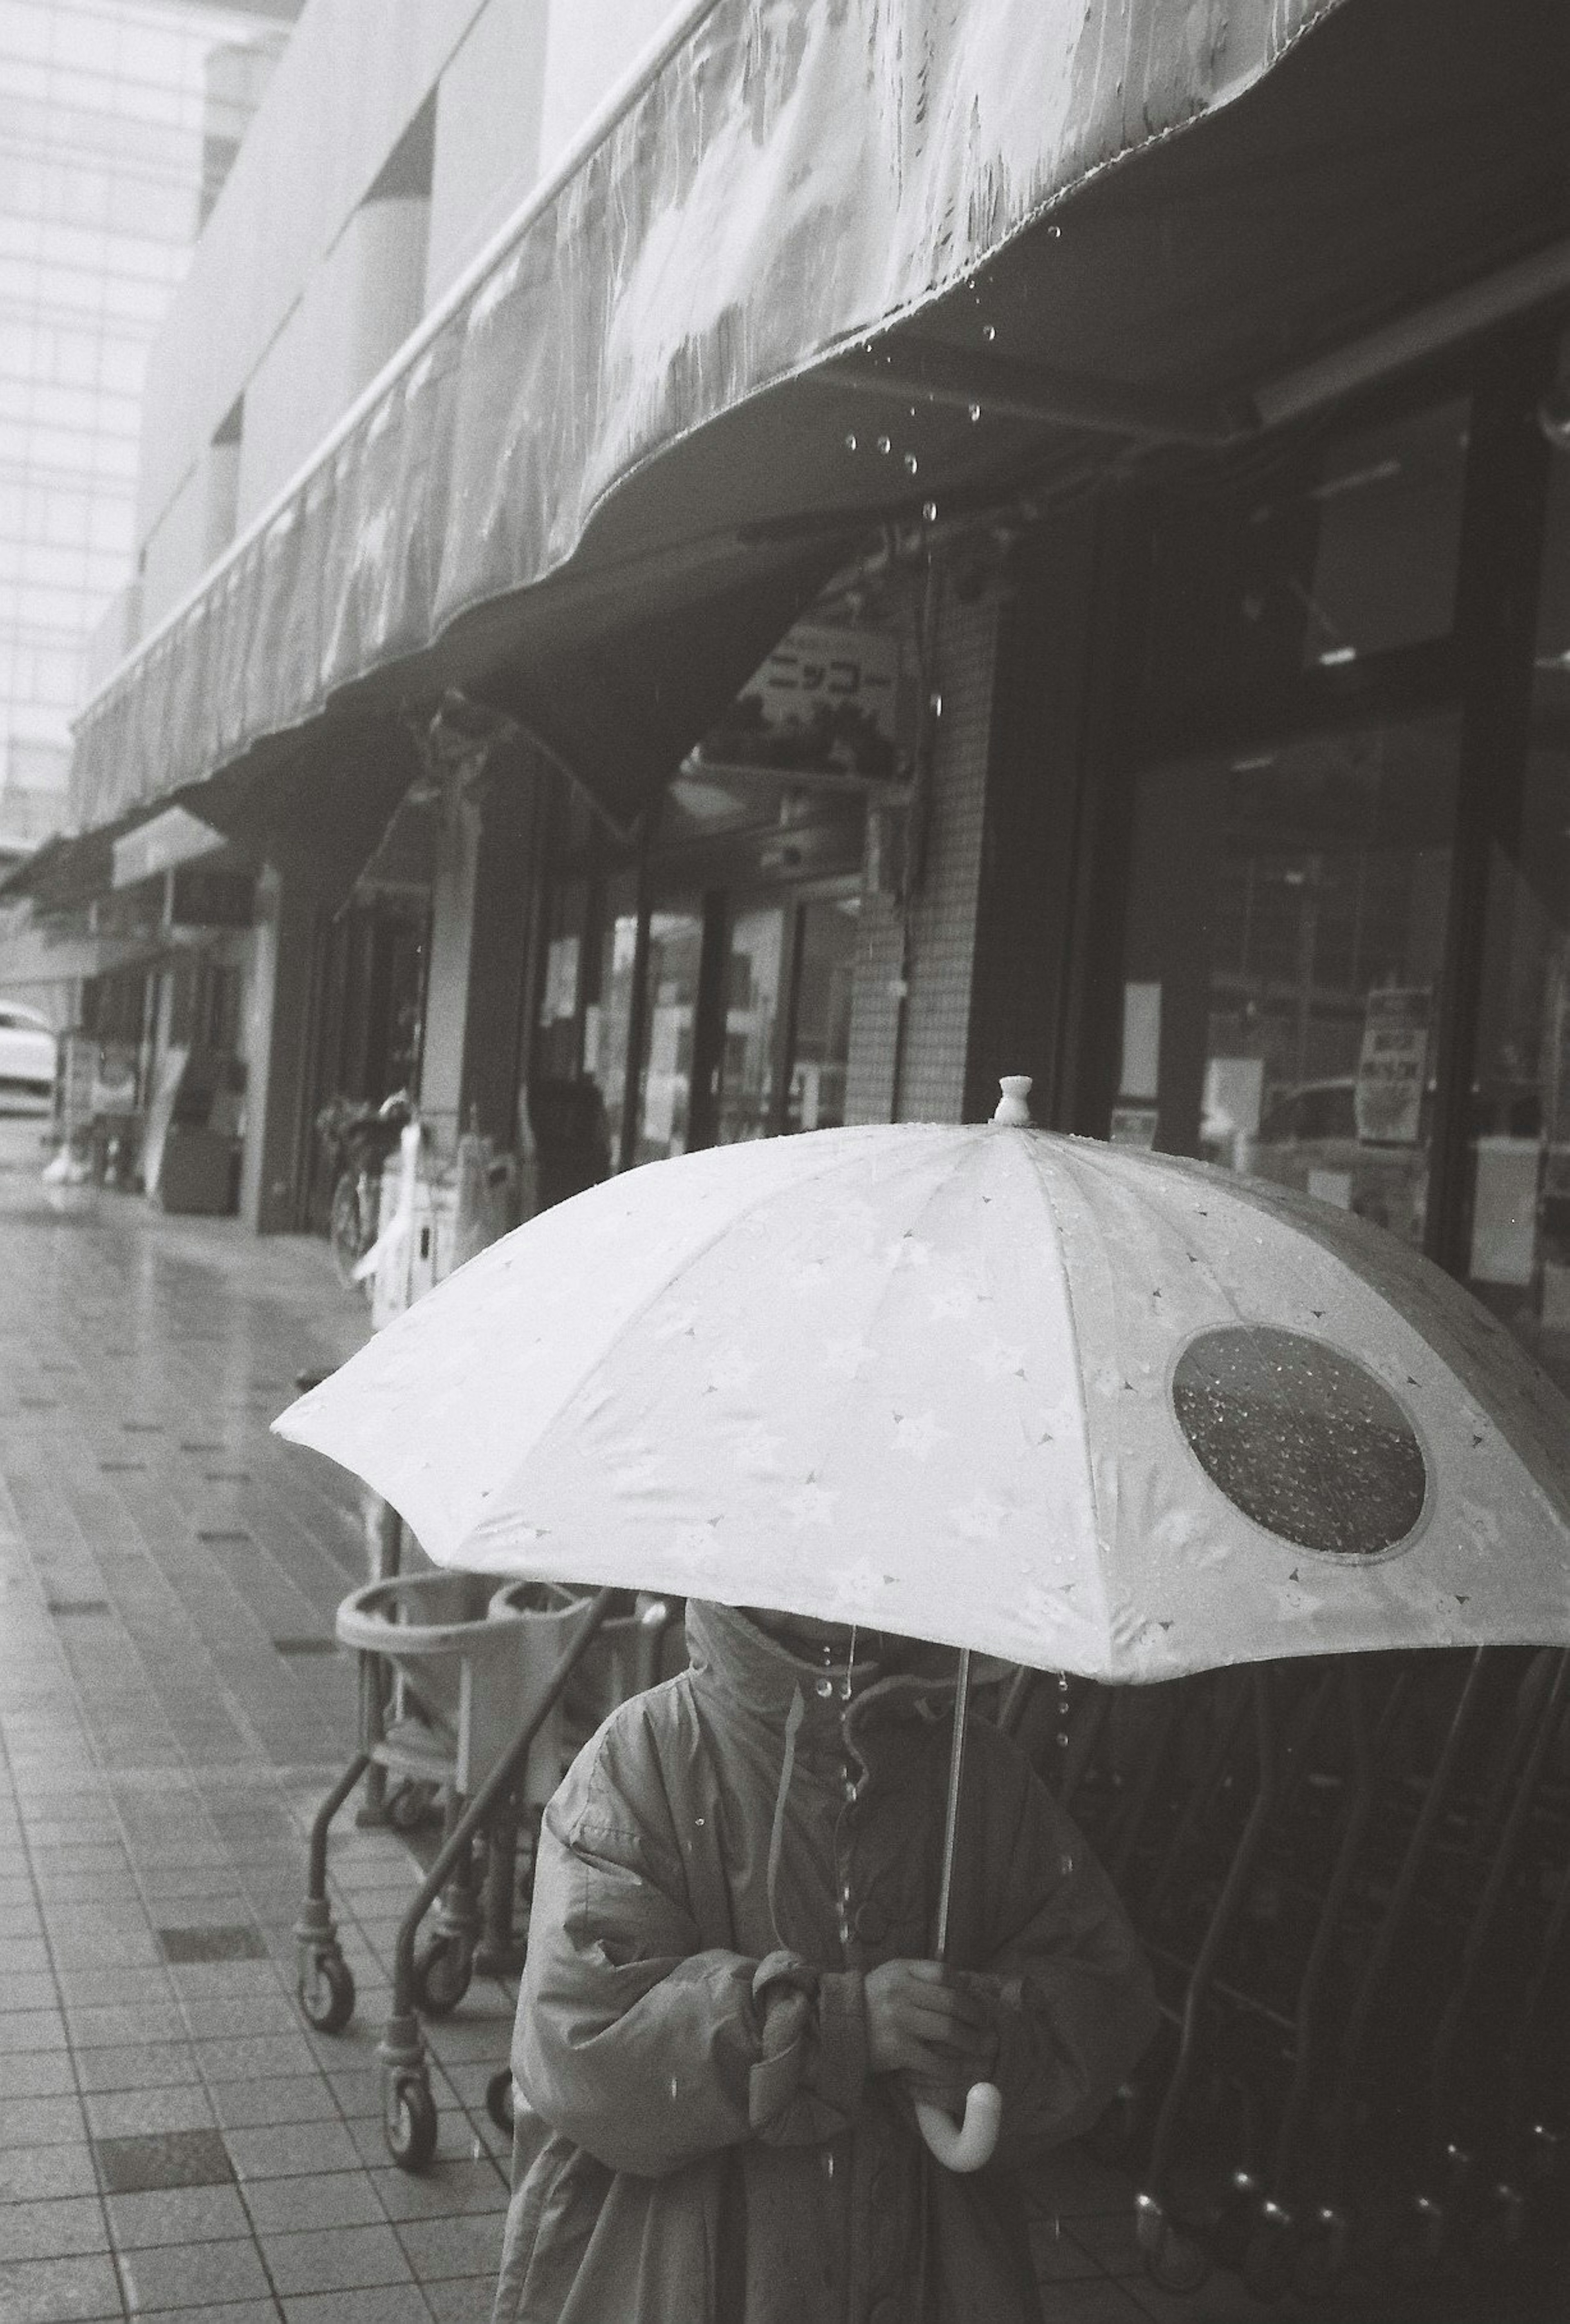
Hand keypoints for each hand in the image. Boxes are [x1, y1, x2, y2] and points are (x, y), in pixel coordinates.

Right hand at [864, 1960, 996, 2101]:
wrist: (836, 2028)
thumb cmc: (870, 2002)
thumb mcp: (890, 1976)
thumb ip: (921, 1975)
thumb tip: (963, 1984)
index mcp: (900, 1970)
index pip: (944, 1973)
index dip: (965, 1988)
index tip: (975, 2002)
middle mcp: (901, 1992)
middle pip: (952, 2002)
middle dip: (977, 2017)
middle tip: (988, 2028)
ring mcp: (899, 2021)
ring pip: (948, 2030)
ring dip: (972, 2041)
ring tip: (983, 2049)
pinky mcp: (897, 2050)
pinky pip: (935, 2060)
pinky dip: (953, 2067)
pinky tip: (961, 2071)